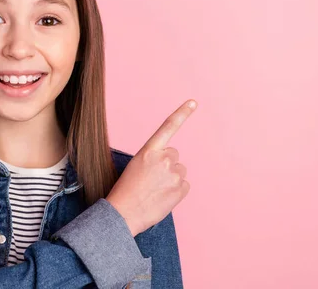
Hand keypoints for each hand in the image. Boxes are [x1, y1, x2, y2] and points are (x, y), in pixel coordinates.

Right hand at [106, 99, 196, 235]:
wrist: (124, 214)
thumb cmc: (125, 192)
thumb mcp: (134, 168)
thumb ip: (153, 161)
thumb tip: (170, 167)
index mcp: (148, 151)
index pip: (168, 127)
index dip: (182, 113)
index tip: (194, 102)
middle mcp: (163, 158)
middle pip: (174, 156)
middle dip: (168, 165)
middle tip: (152, 180)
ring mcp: (174, 173)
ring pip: (180, 172)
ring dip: (171, 180)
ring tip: (154, 191)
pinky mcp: (181, 188)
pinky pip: (184, 186)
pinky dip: (176, 192)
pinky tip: (162, 198)